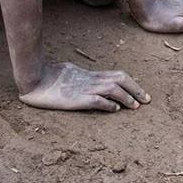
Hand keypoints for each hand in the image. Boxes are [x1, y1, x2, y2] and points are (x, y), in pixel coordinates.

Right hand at [18, 61, 149, 111]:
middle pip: (120, 79)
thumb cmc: (50, 76)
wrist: (34, 79)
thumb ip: (83, 76)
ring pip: (112, 89)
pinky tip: (114, 110)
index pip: (117, 75)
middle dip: (136, 89)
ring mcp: (84, 88)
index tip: (142, 93)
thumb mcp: (71, 72)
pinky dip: (108, 104)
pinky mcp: (76, 99)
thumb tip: (91, 81)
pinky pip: (96, 100)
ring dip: (126, 97)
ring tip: (135, 106)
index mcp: (91, 74)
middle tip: (147, 100)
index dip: (132, 83)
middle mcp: (91, 80)